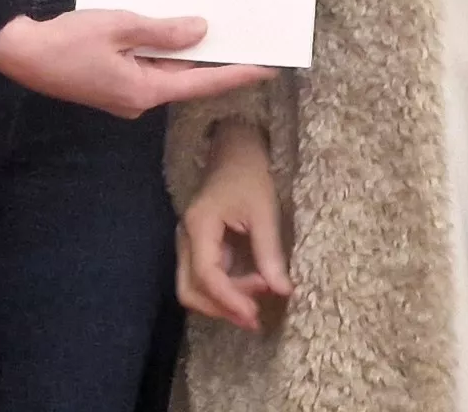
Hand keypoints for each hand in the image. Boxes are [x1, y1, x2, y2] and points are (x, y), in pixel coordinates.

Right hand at [0, 10, 277, 118]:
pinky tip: (173, 35)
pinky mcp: (113, 86)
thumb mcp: (120, 27)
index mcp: (145, 90)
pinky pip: (148, 71)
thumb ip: (163, 32)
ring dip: (187, 56)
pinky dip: (163, 54)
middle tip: (247, 42)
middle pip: (187, 80)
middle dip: (215, 61)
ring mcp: (125, 97)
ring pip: (166, 74)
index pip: (204, 83)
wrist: (21, 55)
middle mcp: (140, 101)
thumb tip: (201, 32)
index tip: (268, 68)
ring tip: (216, 32)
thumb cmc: (67, 41)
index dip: (238, 74)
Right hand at [175, 121, 295, 332]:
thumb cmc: (251, 173)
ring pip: (194, 288)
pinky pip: (206, 278)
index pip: (206, 276)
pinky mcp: (200, 246)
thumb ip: (269, 252)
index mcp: (199, 226)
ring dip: (224, 302)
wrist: (237, 149)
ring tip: (257, 306)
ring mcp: (190, 243)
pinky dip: (226, 291)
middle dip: (221, 309)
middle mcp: (185, 238)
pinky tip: (251, 292)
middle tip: (256, 318)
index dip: (230, 301)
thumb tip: (282, 291)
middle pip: (190, 290)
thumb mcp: (265, 210)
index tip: (255, 316)